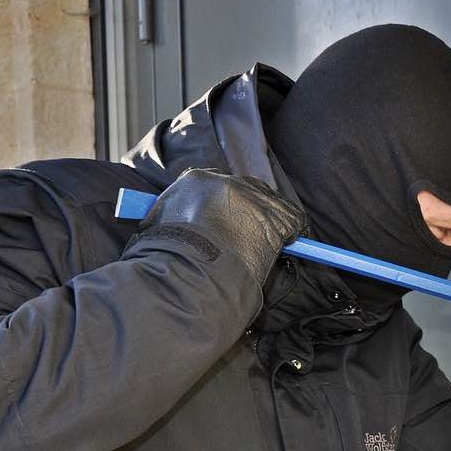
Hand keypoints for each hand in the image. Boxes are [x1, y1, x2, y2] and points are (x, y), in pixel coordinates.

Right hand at [141, 168, 307, 284]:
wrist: (188, 269)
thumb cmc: (167, 255)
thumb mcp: (155, 228)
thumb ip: (165, 218)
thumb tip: (159, 225)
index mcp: (195, 181)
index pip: (217, 185)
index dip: (226, 204)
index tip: (228, 217)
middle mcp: (227, 183)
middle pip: (248, 189)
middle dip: (250, 209)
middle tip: (250, 231)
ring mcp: (254, 199)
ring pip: (272, 203)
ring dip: (272, 220)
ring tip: (271, 240)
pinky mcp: (276, 216)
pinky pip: (294, 220)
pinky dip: (294, 232)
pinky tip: (290, 243)